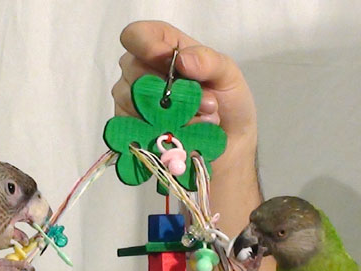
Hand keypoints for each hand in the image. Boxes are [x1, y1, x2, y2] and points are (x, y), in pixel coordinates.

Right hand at [112, 21, 256, 159]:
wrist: (229, 144)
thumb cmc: (226, 102)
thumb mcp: (227, 74)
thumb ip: (208, 61)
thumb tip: (182, 60)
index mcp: (162, 47)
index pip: (136, 36)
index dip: (146, 46)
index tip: (169, 63)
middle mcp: (140, 72)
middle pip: (133, 71)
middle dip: (170, 89)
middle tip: (204, 102)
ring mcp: (132, 102)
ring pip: (134, 102)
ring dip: (172, 114)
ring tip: (200, 120)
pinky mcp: (131, 130)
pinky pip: (136, 128)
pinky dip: (163, 132)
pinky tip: (184, 134)